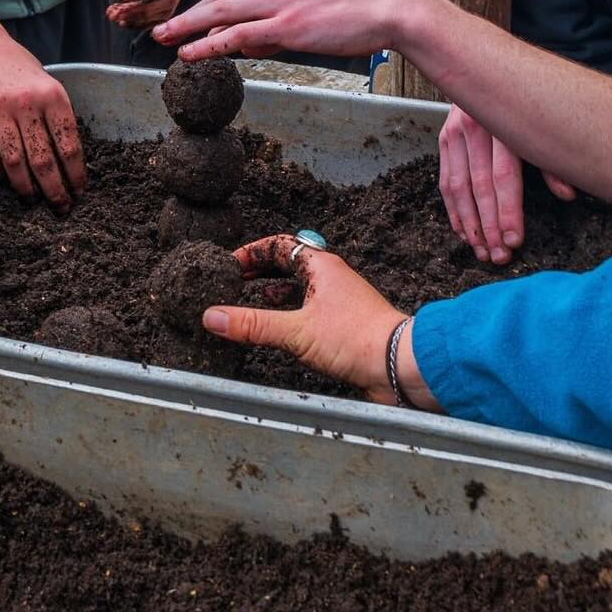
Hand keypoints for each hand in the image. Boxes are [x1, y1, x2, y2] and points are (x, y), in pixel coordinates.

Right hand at [0, 40, 85, 209]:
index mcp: (53, 96)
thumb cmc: (19, 72)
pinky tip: (6, 184)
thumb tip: (70, 163)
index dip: (76, 174)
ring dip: (27, 188)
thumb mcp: (47, 86)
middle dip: (55, 190)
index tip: (79, 192)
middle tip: (61, 208)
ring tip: (34, 200)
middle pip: (44, 160)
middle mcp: (26, 102)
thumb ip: (56, 118)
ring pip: (15, 161)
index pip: (69, 146)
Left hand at [153, 0, 395, 59]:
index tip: (188, 22)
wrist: (390, 9)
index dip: (207, 9)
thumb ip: (276, 26)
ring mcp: (280, 0)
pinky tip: (190, 54)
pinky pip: (238, 34)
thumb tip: (247, 43)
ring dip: (187, 27)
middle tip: (160, 29)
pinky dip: (209, 44)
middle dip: (187, 15)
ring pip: (221, 12)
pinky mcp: (287, 23)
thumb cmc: (359, 12)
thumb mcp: (312, 10)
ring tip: (163, 39)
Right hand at [200, 233, 438, 408]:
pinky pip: (309, 312)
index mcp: (321, 267)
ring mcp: (339, 302)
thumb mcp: (295, 330)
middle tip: (233, 281)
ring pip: (299, 290)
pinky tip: (280, 331)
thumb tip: (211, 316)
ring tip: (250, 303)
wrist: (400, 365)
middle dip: (259, 272)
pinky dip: (289, 315)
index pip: (279, 245)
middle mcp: (331, 279)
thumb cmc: (357, 339)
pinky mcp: (344, 325)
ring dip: (274, 294)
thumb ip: (252, 324)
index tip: (227, 264)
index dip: (251, 252)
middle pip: (288, 266)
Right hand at [438, 105, 575, 263]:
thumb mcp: (546, 122)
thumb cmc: (527, 100)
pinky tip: (463, 231)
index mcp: (504, 123)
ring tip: (481, 250)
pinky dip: (453, 209)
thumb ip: (553, 160)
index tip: (513, 240)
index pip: (504, 177)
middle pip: (480, 187)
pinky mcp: (444, 136)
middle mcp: (476, 127)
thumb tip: (567, 195)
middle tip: (498, 255)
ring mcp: (455, 131)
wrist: (489, 66)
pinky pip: (445, 180)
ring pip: (458, 187)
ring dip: (470, 224)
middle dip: (489, 226)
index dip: (508, 212)